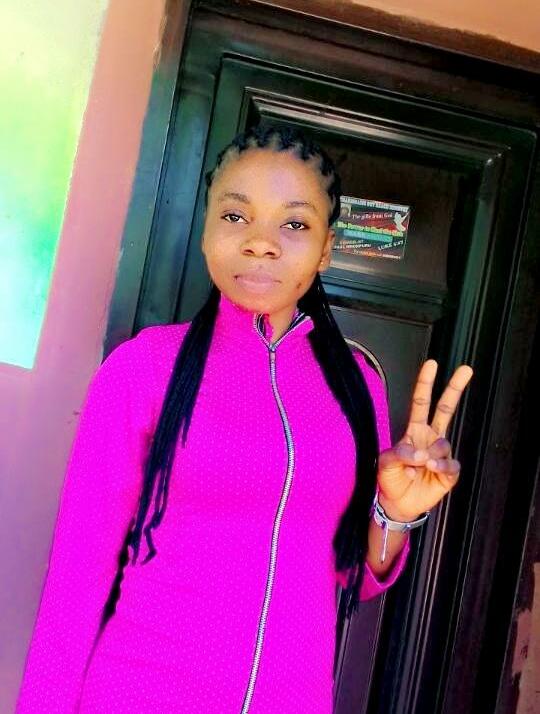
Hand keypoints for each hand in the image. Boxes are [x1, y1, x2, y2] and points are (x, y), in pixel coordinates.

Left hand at [376, 359, 472, 521]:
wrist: (398, 504)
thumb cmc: (391, 480)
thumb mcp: (385, 464)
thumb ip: (398, 454)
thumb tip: (419, 453)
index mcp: (415, 431)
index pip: (422, 402)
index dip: (426, 383)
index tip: (432, 364)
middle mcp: (430, 438)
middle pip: (446, 409)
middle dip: (455, 388)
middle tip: (466, 368)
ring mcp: (441, 454)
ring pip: (444, 443)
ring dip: (432, 454)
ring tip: (421, 465)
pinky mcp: (449, 472)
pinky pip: (451, 464)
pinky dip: (442, 466)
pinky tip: (432, 470)